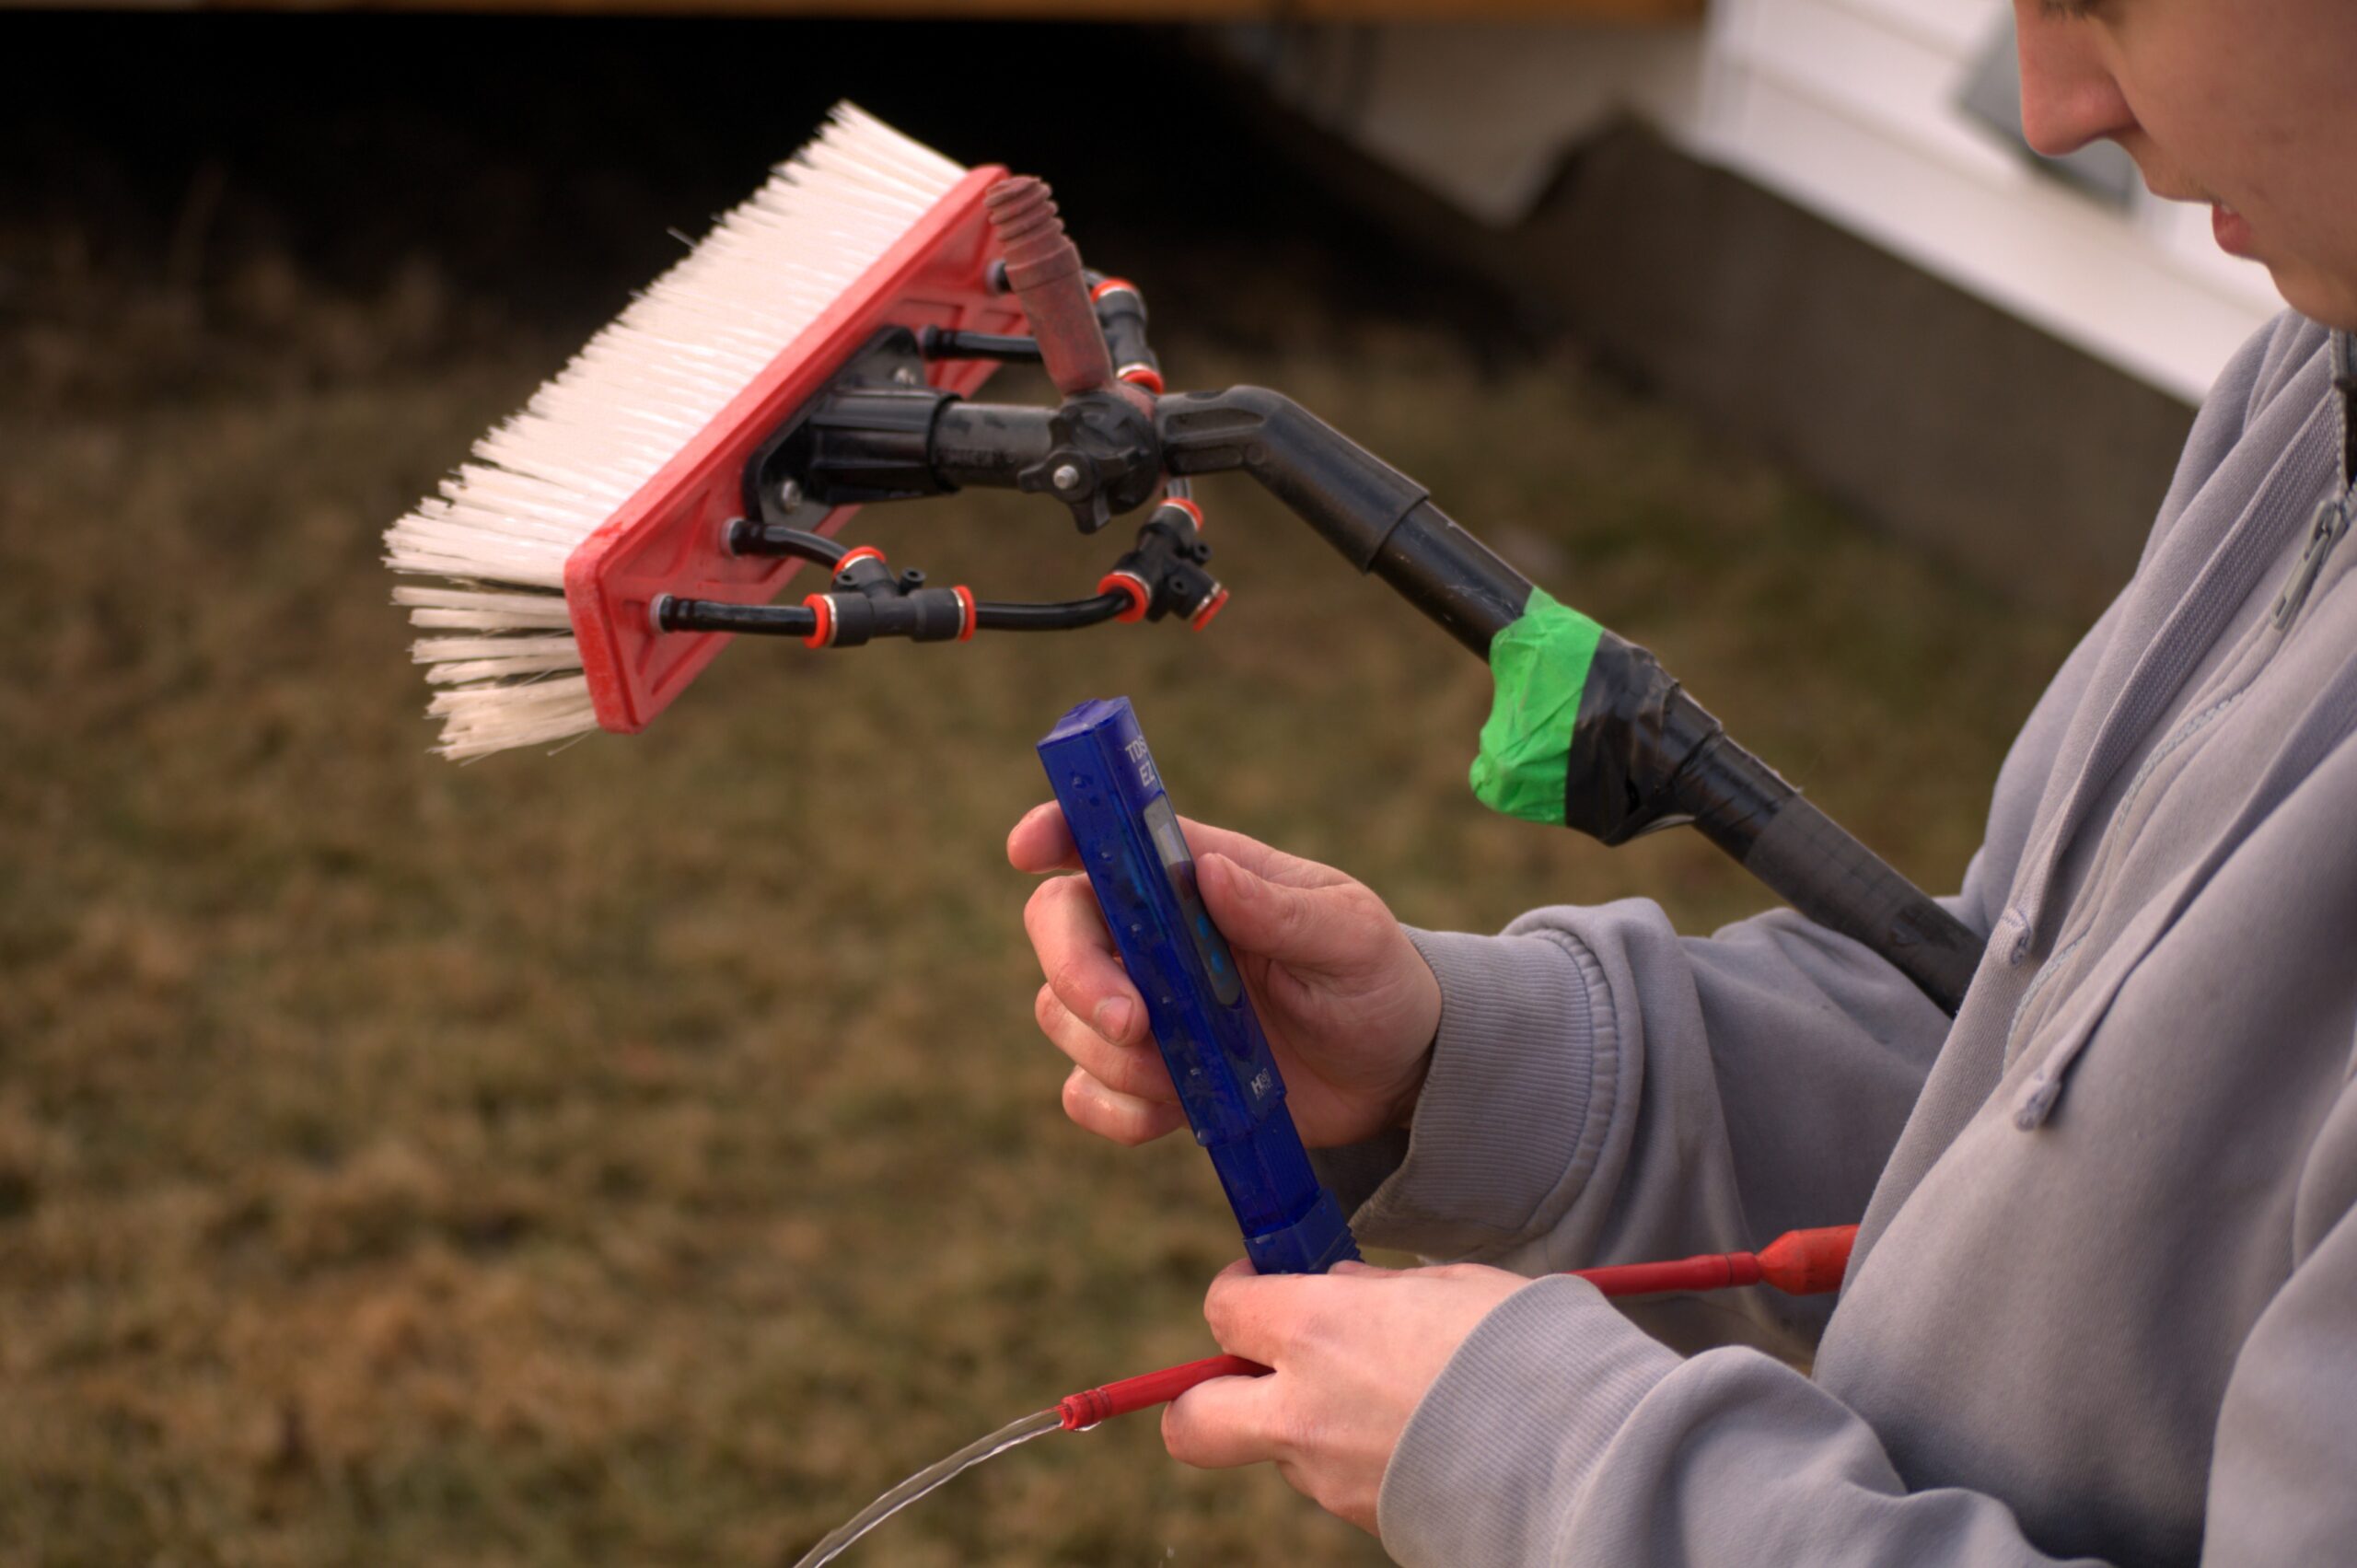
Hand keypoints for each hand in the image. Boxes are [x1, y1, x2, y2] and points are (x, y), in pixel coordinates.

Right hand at [1010, 803, 1441, 1147]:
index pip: (1106, 835)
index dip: (1057, 832)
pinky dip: (1118, 1109)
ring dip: (1113, 1054)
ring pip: (1061, 1015)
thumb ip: (1282, 908)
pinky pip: (1085, 1092)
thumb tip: (1210, 874)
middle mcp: (1152, 932)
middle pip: (1057, 924)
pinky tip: (1177, 1111)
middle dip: (1078, 975)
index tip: (1025, 852)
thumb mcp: (1351, 936)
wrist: (1395, 1075)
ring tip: (1193, 1072)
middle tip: (1133, 1022)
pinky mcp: (1145, 1076)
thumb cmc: (1376, 979)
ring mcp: (1143, 1004)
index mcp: (1196, 875)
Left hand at [1163, 1259, 1533, 1532]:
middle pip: (1190, 1421)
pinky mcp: (1368, 1522)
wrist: (1587, 1451)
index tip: (1265, 1285)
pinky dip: (1357, 1458)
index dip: (1237, 1293)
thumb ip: (1372, 1290)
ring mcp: (1332, 1479)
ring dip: (1304, 1425)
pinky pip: (1337, 1485)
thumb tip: (1339, 1292)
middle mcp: (1303, 1411)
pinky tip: (1421, 1432)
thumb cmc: (1526, 1345)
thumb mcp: (1447, 1285)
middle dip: (1204, 1397)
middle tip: (1257, 1371)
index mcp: (1316, 1331)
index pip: (1222, 1310)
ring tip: (1390, 1395)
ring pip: (1277, 1453)